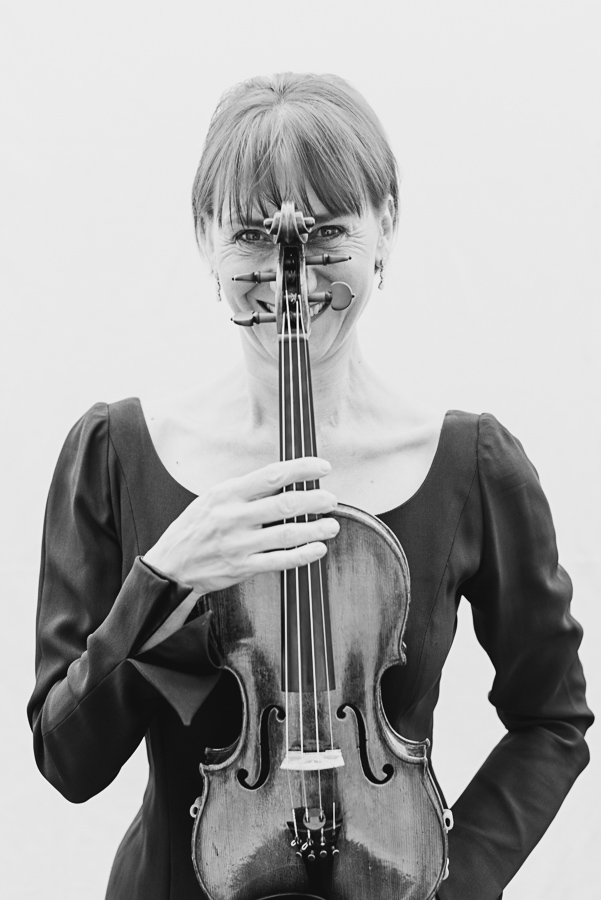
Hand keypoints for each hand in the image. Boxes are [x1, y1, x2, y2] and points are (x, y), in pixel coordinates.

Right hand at [143, 457, 338, 594]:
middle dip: (314, 500)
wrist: (170, 565)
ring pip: (286, 535)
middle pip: (284, 505)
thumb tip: (283, 479)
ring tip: (331, 525)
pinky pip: (279, 561)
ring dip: (314, 529)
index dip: (302, 469)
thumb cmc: (194, 528)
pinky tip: (317, 550)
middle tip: (331, 499)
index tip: (322, 467)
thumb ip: (245, 490)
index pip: (272, 475)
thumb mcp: (212, 498)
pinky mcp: (242, 567)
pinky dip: (302, 555)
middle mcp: (233, 516)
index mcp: (227, 493)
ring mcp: (238, 543)